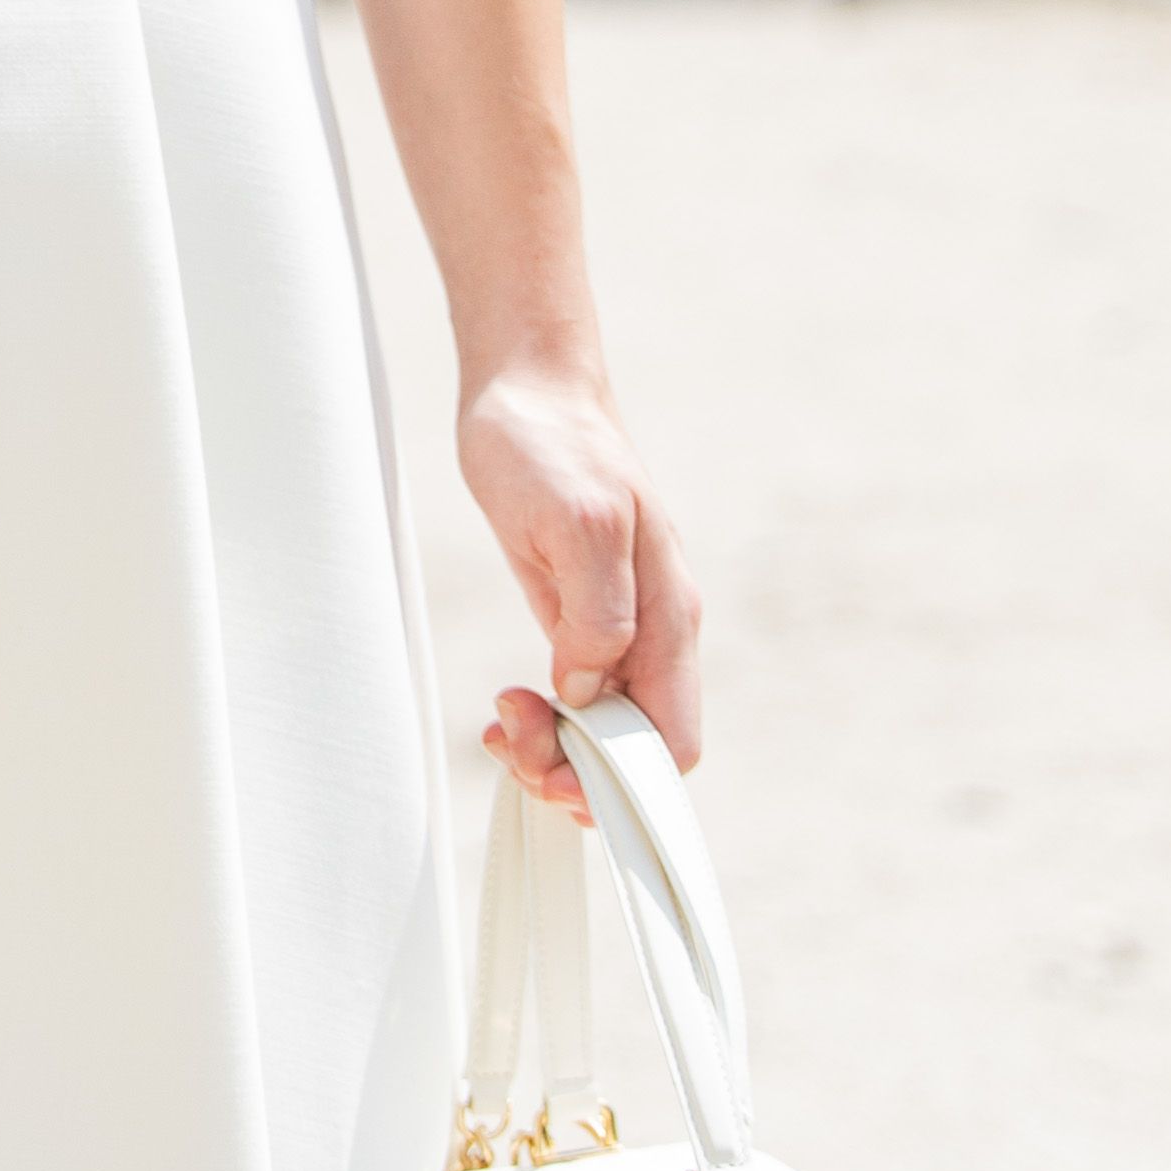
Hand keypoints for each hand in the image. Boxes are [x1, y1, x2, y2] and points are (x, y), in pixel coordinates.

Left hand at [456, 349, 700, 822]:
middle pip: (637, 750)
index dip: (620, 782)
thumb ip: (597, 611)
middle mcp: (654, 633)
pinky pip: (579, 701)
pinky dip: (545, 722)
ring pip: (605, 732)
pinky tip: (507, 710)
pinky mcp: (582, 619)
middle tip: (508, 740)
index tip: (552, 771)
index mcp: (668, 617)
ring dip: (554, 750)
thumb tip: (589, 690)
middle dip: (575, 771)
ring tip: (499, 722)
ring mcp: (620, 628)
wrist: (528, 387)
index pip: (670, 742)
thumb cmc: (550, 443)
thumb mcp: (576, 520)